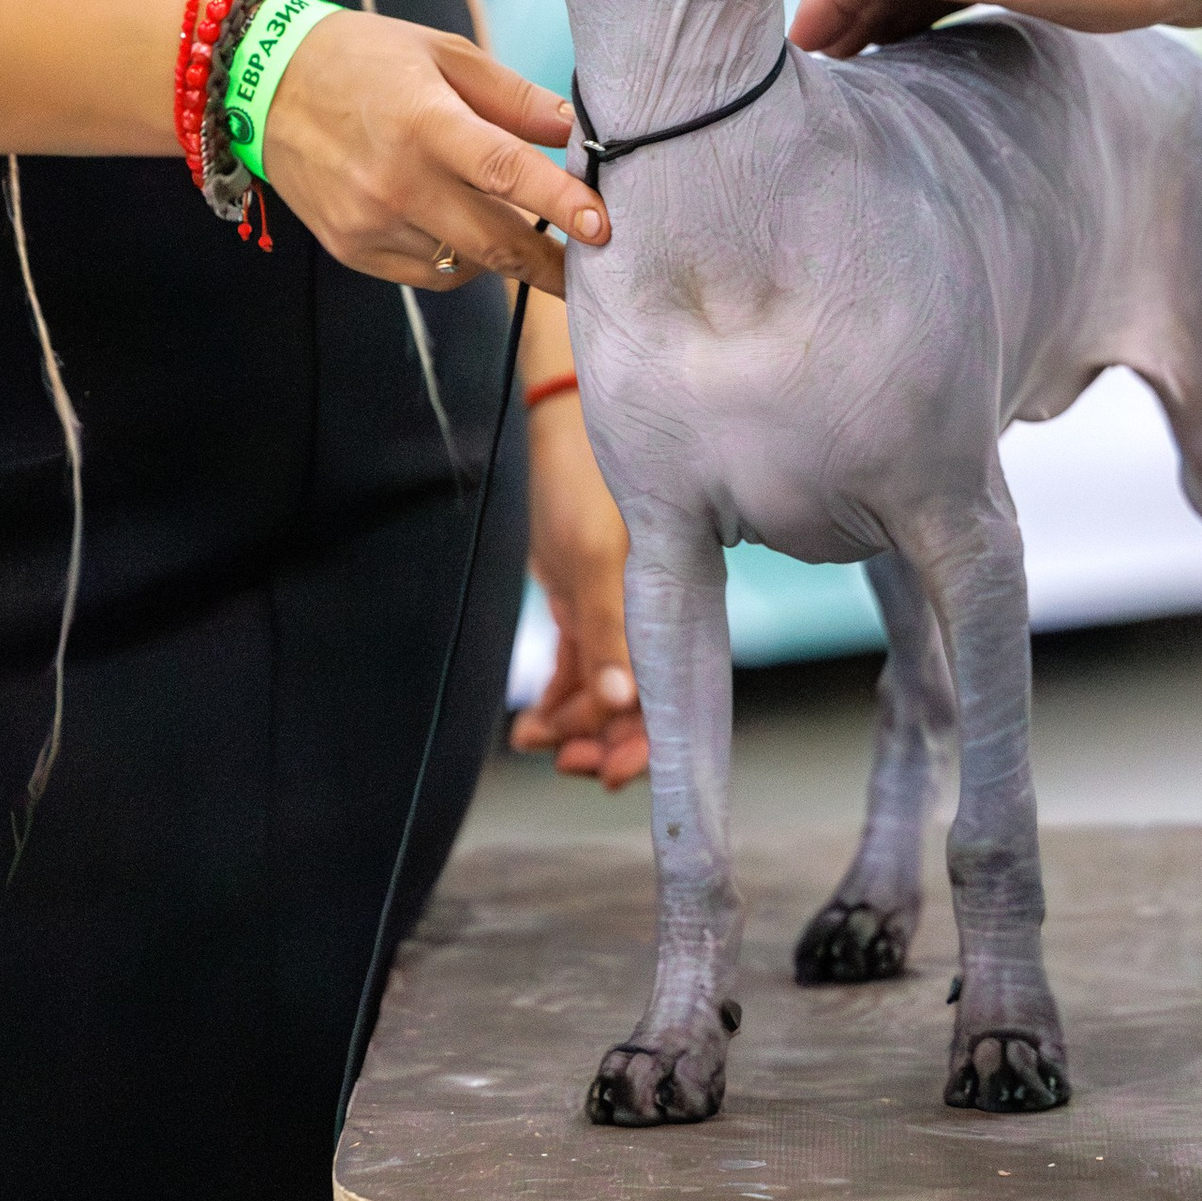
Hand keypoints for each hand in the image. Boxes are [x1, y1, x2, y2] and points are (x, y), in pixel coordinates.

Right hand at [260, 14, 604, 294]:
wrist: (262, 85)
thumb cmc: (363, 59)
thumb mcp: (442, 53)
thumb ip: (512, 97)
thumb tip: (575, 131)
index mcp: (423, 121)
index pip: (505, 171)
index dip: (561, 203)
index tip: (603, 228)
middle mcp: (395, 181)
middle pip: (494, 241)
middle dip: (552, 263)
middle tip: (592, 268)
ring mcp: (370, 223)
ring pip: (466, 261)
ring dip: (501, 252)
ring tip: (515, 224)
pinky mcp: (352, 250)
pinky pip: (429, 273)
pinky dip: (458, 258)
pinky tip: (455, 223)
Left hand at [511, 373, 648, 785]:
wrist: (555, 426)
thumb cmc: (582, 480)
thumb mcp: (593, 557)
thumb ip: (608, 634)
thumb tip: (626, 705)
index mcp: (669, 604)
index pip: (669, 692)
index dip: (646, 741)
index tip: (611, 774)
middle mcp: (647, 614)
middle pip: (634, 702)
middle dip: (600, 738)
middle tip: (563, 759)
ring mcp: (614, 610)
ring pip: (600, 691)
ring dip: (571, 723)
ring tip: (534, 739)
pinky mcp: (583, 603)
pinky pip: (575, 667)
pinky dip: (555, 698)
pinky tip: (531, 724)